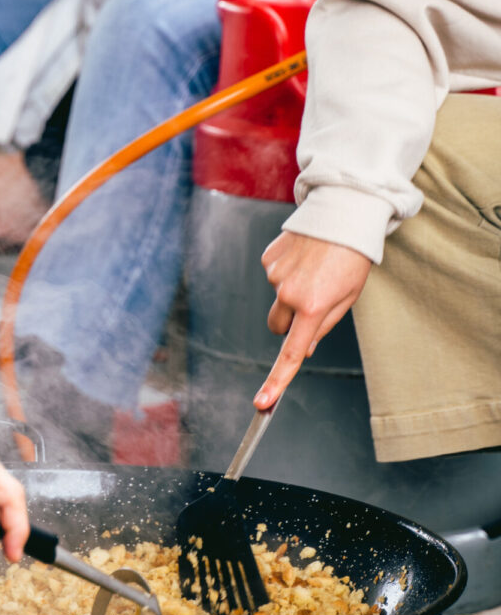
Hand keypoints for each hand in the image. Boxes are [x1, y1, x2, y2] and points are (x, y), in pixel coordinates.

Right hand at [253, 232, 371, 408]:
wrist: (344, 212)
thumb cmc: (352, 258)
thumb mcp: (348, 297)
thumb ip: (324, 326)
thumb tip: (305, 348)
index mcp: (312, 308)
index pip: (292, 354)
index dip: (276, 381)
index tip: (262, 403)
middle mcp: (288, 294)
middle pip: (278, 327)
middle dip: (291, 323)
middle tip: (314, 301)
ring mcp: (275, 276)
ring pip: (278, 299)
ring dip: (292, 291)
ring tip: (315, 268)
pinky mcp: (268, 259)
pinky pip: (274, 275)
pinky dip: (287, 270)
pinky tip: (304, 256)